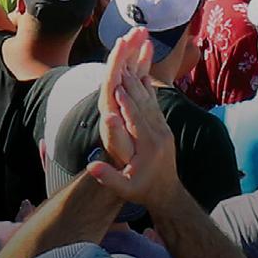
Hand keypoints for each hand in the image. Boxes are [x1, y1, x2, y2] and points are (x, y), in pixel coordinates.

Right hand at [88, 29, 179, 213]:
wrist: (167, 193)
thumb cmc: (142, 192)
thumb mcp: (125, 189)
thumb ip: (109, 177)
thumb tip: (90, 166)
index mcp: (148, 146)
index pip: (136, 118)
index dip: (126, 102)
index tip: (117, 85)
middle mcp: (158, 133)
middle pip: (144, 103)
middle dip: (132, 83)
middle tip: (122, 63)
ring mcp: (163, 129)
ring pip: (151, 101)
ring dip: (139, 81)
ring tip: (129, 63)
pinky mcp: (164, 127)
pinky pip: (155, 104)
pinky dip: (148, 89)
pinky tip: (142, 75)